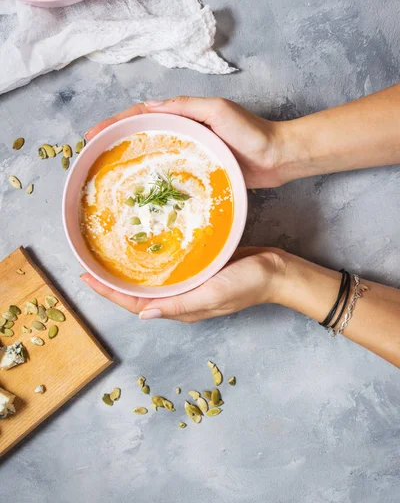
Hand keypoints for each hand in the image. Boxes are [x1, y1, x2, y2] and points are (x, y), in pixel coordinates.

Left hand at [80, 248, 285, 322]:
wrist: (276, 271)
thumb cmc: (248, 283)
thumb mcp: (212, 295)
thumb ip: (180, 305)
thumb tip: (143, 314)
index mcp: (182, 309)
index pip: (135, 303)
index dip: (109, 292)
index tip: (85, 278)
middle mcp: (182, 299)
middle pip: (138, 293)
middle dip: (112, 283)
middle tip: (89, 265)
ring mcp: (191, 285)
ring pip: (152, 281)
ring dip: (129, 272)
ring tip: (108, 257)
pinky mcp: (200, 270)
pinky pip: (169, 268)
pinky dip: (152, 261)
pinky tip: (144, 248)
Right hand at [85, 96, 285, 187]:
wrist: (278, 157)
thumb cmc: (251, 132)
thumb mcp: (217, 111)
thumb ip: (186, 106)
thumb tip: (150, 105)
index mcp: (185, 114)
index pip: (143, 114)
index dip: (116, 122)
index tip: (93, 134)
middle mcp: (186, 130)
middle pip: (144, 133)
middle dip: (117, 141)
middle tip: (93, 156)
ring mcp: (192, 151)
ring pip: (155, 153)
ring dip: (132, 159)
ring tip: (110, 174)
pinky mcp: (201, 169)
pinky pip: (172, 171)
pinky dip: (154, 176)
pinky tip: (144, 190)